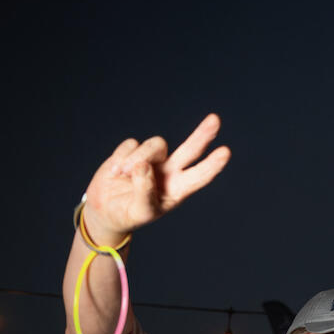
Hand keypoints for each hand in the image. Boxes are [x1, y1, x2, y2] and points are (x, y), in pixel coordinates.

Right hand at [81, 113, 230, 245]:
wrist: (107, 209)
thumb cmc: (130, 213)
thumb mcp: (141, 211)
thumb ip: (144, 191)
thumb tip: (143, 165)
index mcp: (178, 189)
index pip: (200, 175)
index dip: (212, 164)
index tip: (226, 152)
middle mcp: (170, 171)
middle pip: (190, 150)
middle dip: (202, 135)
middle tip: (215, 119)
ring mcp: (153, 159)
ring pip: (155, 145)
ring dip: (136, 158)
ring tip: (122, 175)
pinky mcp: (134, 150)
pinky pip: (131, 144)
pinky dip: (120, 158)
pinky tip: (115, 172)